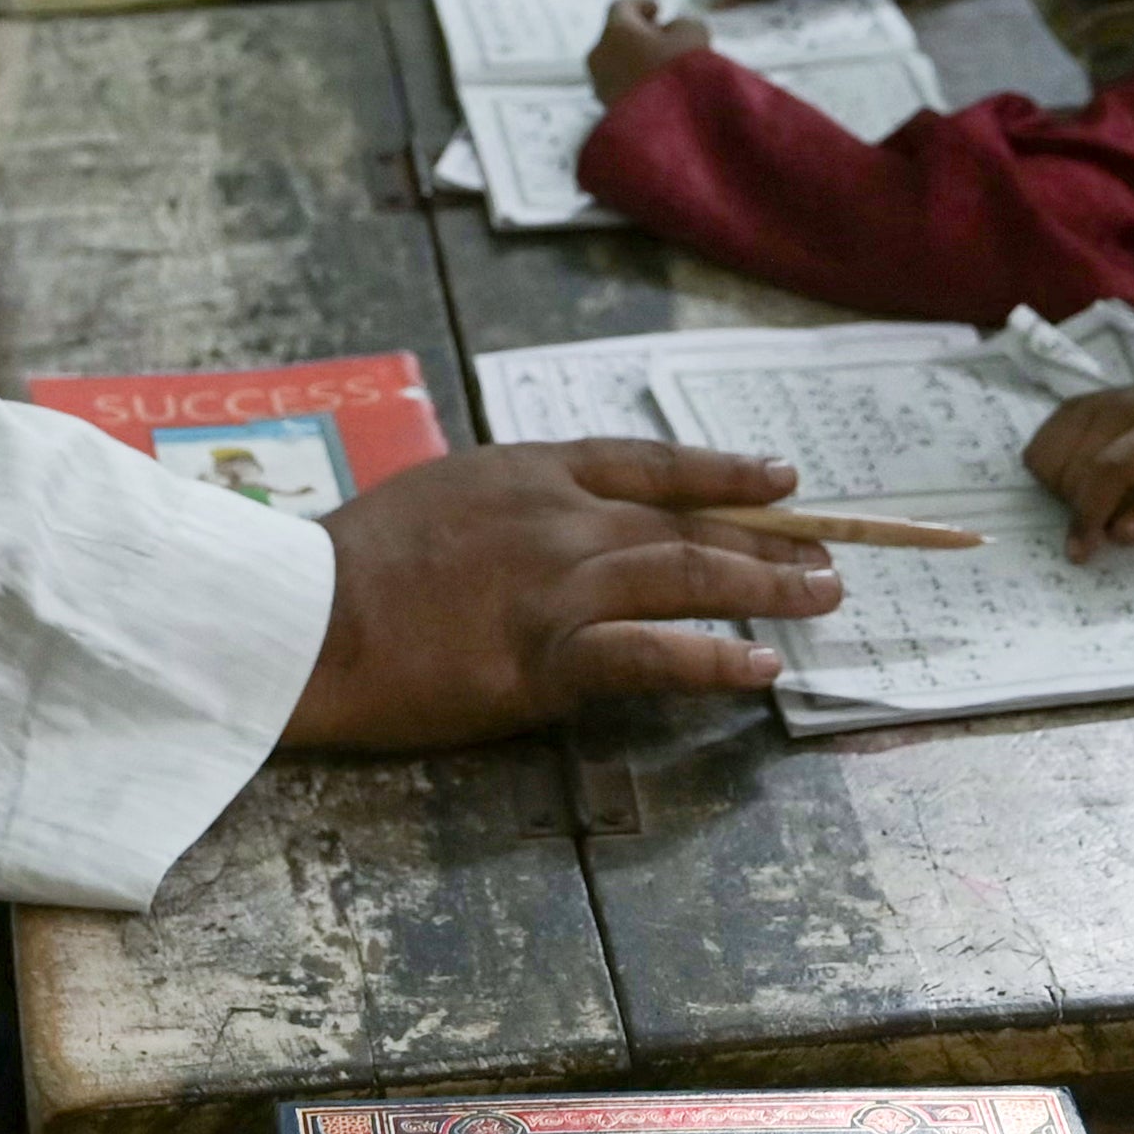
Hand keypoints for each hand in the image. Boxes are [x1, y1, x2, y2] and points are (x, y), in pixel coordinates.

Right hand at [283, 439, 838, 748]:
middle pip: (687, 523)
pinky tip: (760, 670)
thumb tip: (557, 516)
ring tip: (822, 598)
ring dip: (767, 588)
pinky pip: (651, 656)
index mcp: (530, 471)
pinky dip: (714, 659)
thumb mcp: (442, 492)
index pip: (652, 463)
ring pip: (687, 576)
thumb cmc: (354, 560)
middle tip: (829, 555)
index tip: (782, 479)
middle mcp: (559, 517)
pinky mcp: (546, 659)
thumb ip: (511, 501)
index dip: (724, 472)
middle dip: (767, 540)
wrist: (305, 616)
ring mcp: (557, 586)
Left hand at [586, 0, 713, 109]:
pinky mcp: (607, 112)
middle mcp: (599, 55)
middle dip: (640, 35)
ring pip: (616, 64)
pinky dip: (636, 84)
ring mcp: (600, 86)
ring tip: (667, 70)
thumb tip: (672, 31)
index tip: (657, 9)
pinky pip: (620, 88)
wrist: (667, 128)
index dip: (641, 4)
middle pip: (617, 37)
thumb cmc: (680, 72)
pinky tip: (661, 93)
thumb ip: (682, 24)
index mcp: (615, 30)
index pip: (621, 7)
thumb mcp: (693, 34)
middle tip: (665, 39)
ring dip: (637, 61)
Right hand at [1023, 363, 1133, 553]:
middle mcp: (1121, 410)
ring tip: (1097, 494)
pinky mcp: (1075, 403)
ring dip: (1063, 491)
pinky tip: (1079, 476)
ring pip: (1046, 461)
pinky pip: (1038, 447)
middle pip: (1074, 472)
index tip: (1080, 552)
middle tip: (1112, 515)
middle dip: (1083, 509)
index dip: (1090, 513)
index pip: (1112, 469)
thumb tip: (1115, 534)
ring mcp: (1093, 402)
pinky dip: (1050, 471)